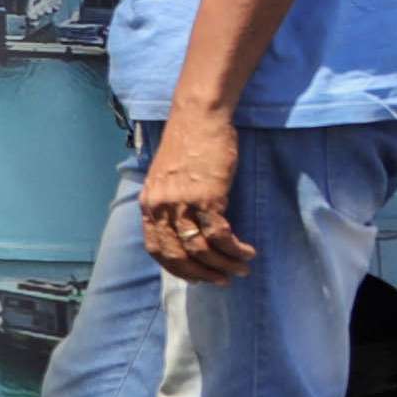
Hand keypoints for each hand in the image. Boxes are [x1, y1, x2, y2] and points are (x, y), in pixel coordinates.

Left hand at [140, 114, 254, 283]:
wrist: (198, 116)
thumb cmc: (188, 144)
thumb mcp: (168, 177)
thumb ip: (170, 203)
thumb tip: (184, 230)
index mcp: (149, 203)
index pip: (156, 249)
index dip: (176, 268)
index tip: (196, 277)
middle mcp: (160, 206)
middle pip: (178, 255)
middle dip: (202, 273)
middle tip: (222, 280)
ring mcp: (182, 202)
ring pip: (201, 249)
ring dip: (224, 264)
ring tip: (241, 267)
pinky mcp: (207, 196)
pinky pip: (220, 234)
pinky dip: (235, 249)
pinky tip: (247, 251)